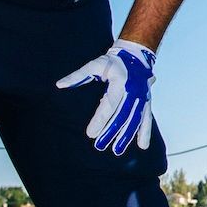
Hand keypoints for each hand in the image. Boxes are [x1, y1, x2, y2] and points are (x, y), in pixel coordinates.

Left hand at [55, 40, 156, 154]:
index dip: (100, 120)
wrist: (137, 55)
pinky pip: (146, 118)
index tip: (90, 134)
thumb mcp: (95, 65)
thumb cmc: (113, 61)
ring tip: (117, 151)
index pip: (109, 105)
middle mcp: (133, 92)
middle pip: (122, 116)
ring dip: (127, 136)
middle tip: (100, 146)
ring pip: (135, 120)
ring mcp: (142, 98)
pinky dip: (145, 132)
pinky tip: (142, 146)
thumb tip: (59, 85)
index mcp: (119, 83)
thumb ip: (78, 76)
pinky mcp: (146, 102)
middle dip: (111, 132)